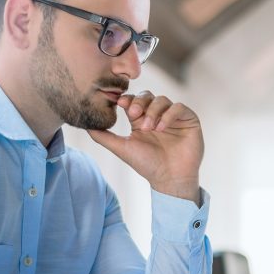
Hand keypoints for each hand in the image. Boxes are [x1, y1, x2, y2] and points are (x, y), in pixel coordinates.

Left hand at [87, 91, 203, 203]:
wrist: (170, 178)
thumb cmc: (147, 165)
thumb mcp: (121, 148)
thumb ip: (103, 136)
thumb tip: (84, 125)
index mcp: (142, 120)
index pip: (134, 100)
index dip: (127, 99)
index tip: (120, 104)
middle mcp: (158, 116)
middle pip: (147, 95)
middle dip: (138, 102)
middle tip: (132, 115)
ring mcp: (174, 117)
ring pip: (162, 100)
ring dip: (153, 111)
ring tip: (149, 127)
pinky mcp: (189, 120)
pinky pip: (179, 107)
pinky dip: (169, 114)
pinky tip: (161, 128)